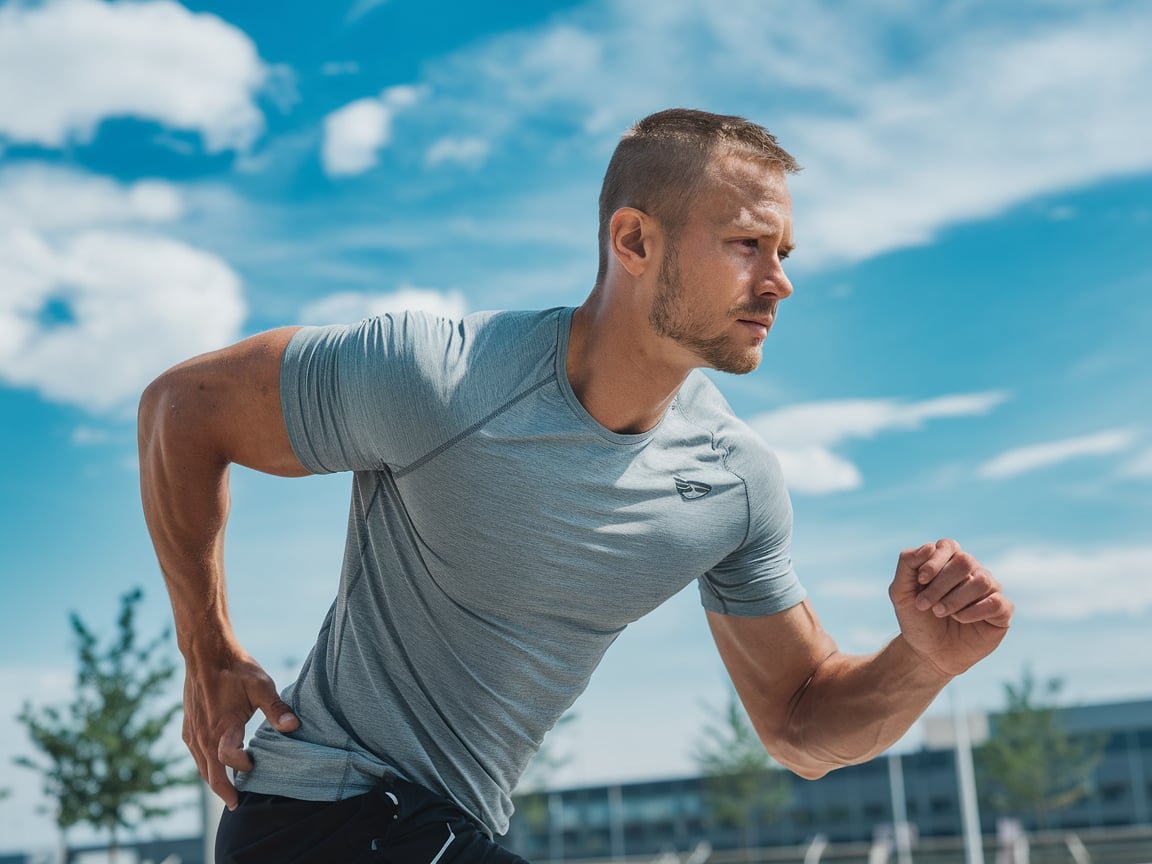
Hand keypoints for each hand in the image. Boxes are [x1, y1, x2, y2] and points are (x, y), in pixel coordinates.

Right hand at [181, 646, 299, 809]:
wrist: (206, 652)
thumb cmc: (236, 668)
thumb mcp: (262, 686)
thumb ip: (276, 708)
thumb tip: (293, 727)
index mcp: (223, 726)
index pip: (229, 759)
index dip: (241, 767)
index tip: (254, 768)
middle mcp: (204, 734)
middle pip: (211, 773)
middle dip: (224, 791)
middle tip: (236, 804)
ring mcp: (193, 732)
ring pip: (201, 766)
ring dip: (213, 780)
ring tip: (227, 791)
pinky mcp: (187, 727)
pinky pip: (195, 755)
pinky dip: (204, 766)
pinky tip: (213, 767)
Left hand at [889, 538, 1012, 678]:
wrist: (927, 652)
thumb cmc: (916, 618)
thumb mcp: (900, 591)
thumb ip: (907, 564)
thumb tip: (929, 547)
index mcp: (949, 561)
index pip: (948, 546)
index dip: (934, 560)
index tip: (920, 580)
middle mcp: (972, 571)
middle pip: (965, 561)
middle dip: (941, 584)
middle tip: (924, 605)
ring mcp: (989, 590)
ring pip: (981, 580)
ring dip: (955, 598)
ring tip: (939, 612)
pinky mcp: (1001, 611)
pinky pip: (997, 602)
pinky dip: (974, 611)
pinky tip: (959, 619)